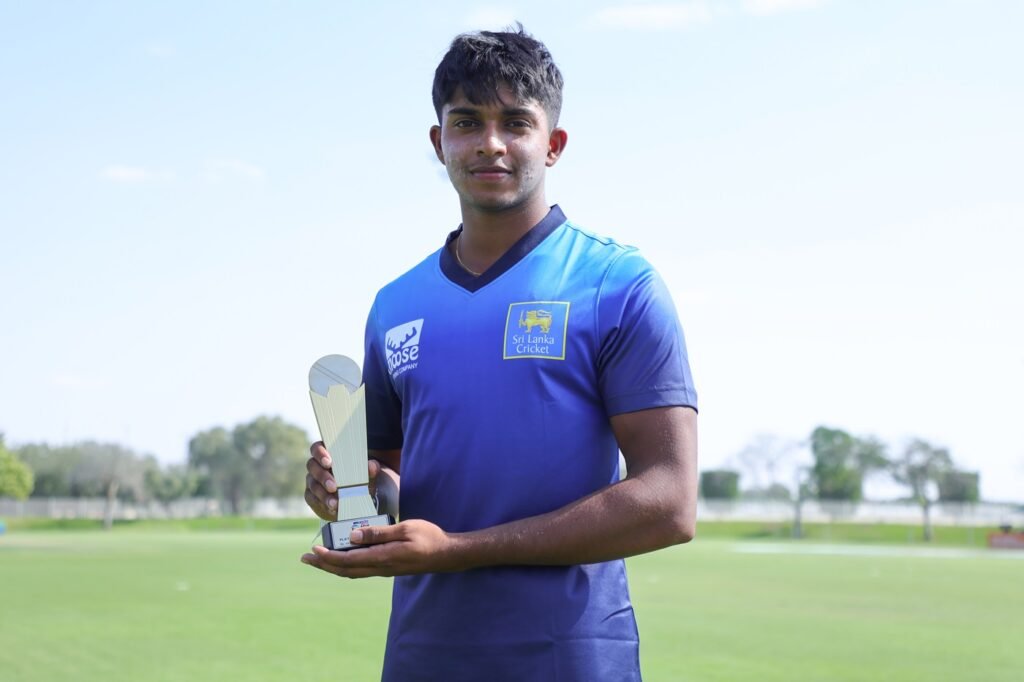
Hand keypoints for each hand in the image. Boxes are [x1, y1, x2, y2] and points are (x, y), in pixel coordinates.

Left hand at [300, 519, 458, 577]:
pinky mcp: (388, 567)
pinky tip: (343, 558)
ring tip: (318, 559)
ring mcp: (384, 569)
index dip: (328, 557)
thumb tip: (352, 535)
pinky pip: (361, 569)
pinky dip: (346, 565)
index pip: (348, 560)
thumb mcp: (405, 529)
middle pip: (345, 570)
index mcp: (383, 557)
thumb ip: (378, 532)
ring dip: (333, 566)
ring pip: (352, 572)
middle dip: (323, 565)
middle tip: (305, 558)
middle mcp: (380, 567)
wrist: (446, 555)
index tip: (313, 550)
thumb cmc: (429, 538)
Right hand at [304, 441, 383, 520]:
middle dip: (322, 476)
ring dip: (323, 494)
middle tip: (333, 486)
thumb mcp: (370, 473)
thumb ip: (372, 467)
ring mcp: (313, 481)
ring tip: (334, 503)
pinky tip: (331, 509)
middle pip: (312, 466)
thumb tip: (371, 466)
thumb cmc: (362, 478)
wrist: (359, 499)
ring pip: (312, 485)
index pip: (317, 448)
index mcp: (328, 454)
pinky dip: (321, 504)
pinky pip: (312, 499)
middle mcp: (317, 466)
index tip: (329, 462)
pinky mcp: (312, 496)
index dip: (320, 453)